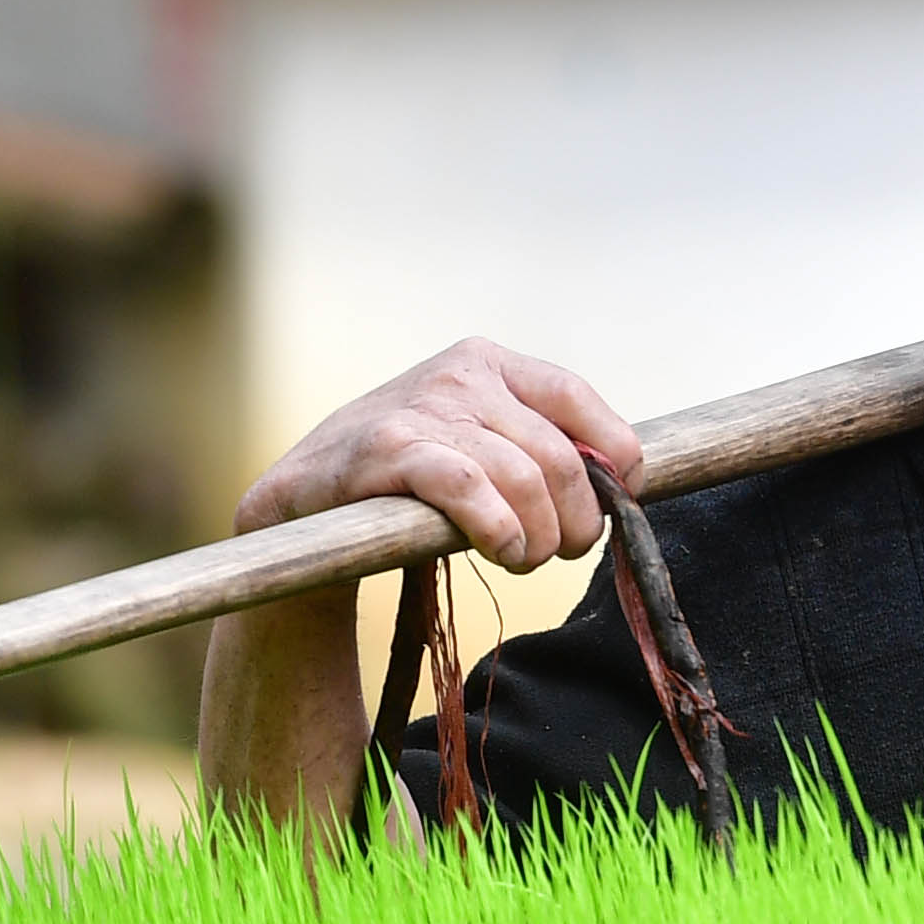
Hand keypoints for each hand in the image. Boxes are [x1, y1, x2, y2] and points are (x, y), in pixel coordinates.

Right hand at [234, 338, 636, 571]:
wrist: (302, 500)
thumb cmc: (404, 482)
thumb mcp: (475, 446)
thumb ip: (537, 451)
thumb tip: (621, 482)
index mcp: (489, 363)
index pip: (577, 399)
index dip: (614, 457)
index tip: (617, 505)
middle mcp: (461, 373)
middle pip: (558, 455)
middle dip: (575, 519)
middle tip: (559, 552)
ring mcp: (423, 406)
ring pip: (523, 477)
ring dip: (537, 536)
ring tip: (522, 559)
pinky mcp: (389, 448)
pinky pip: (469, 487)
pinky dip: (498, 526)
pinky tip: (502, 550)